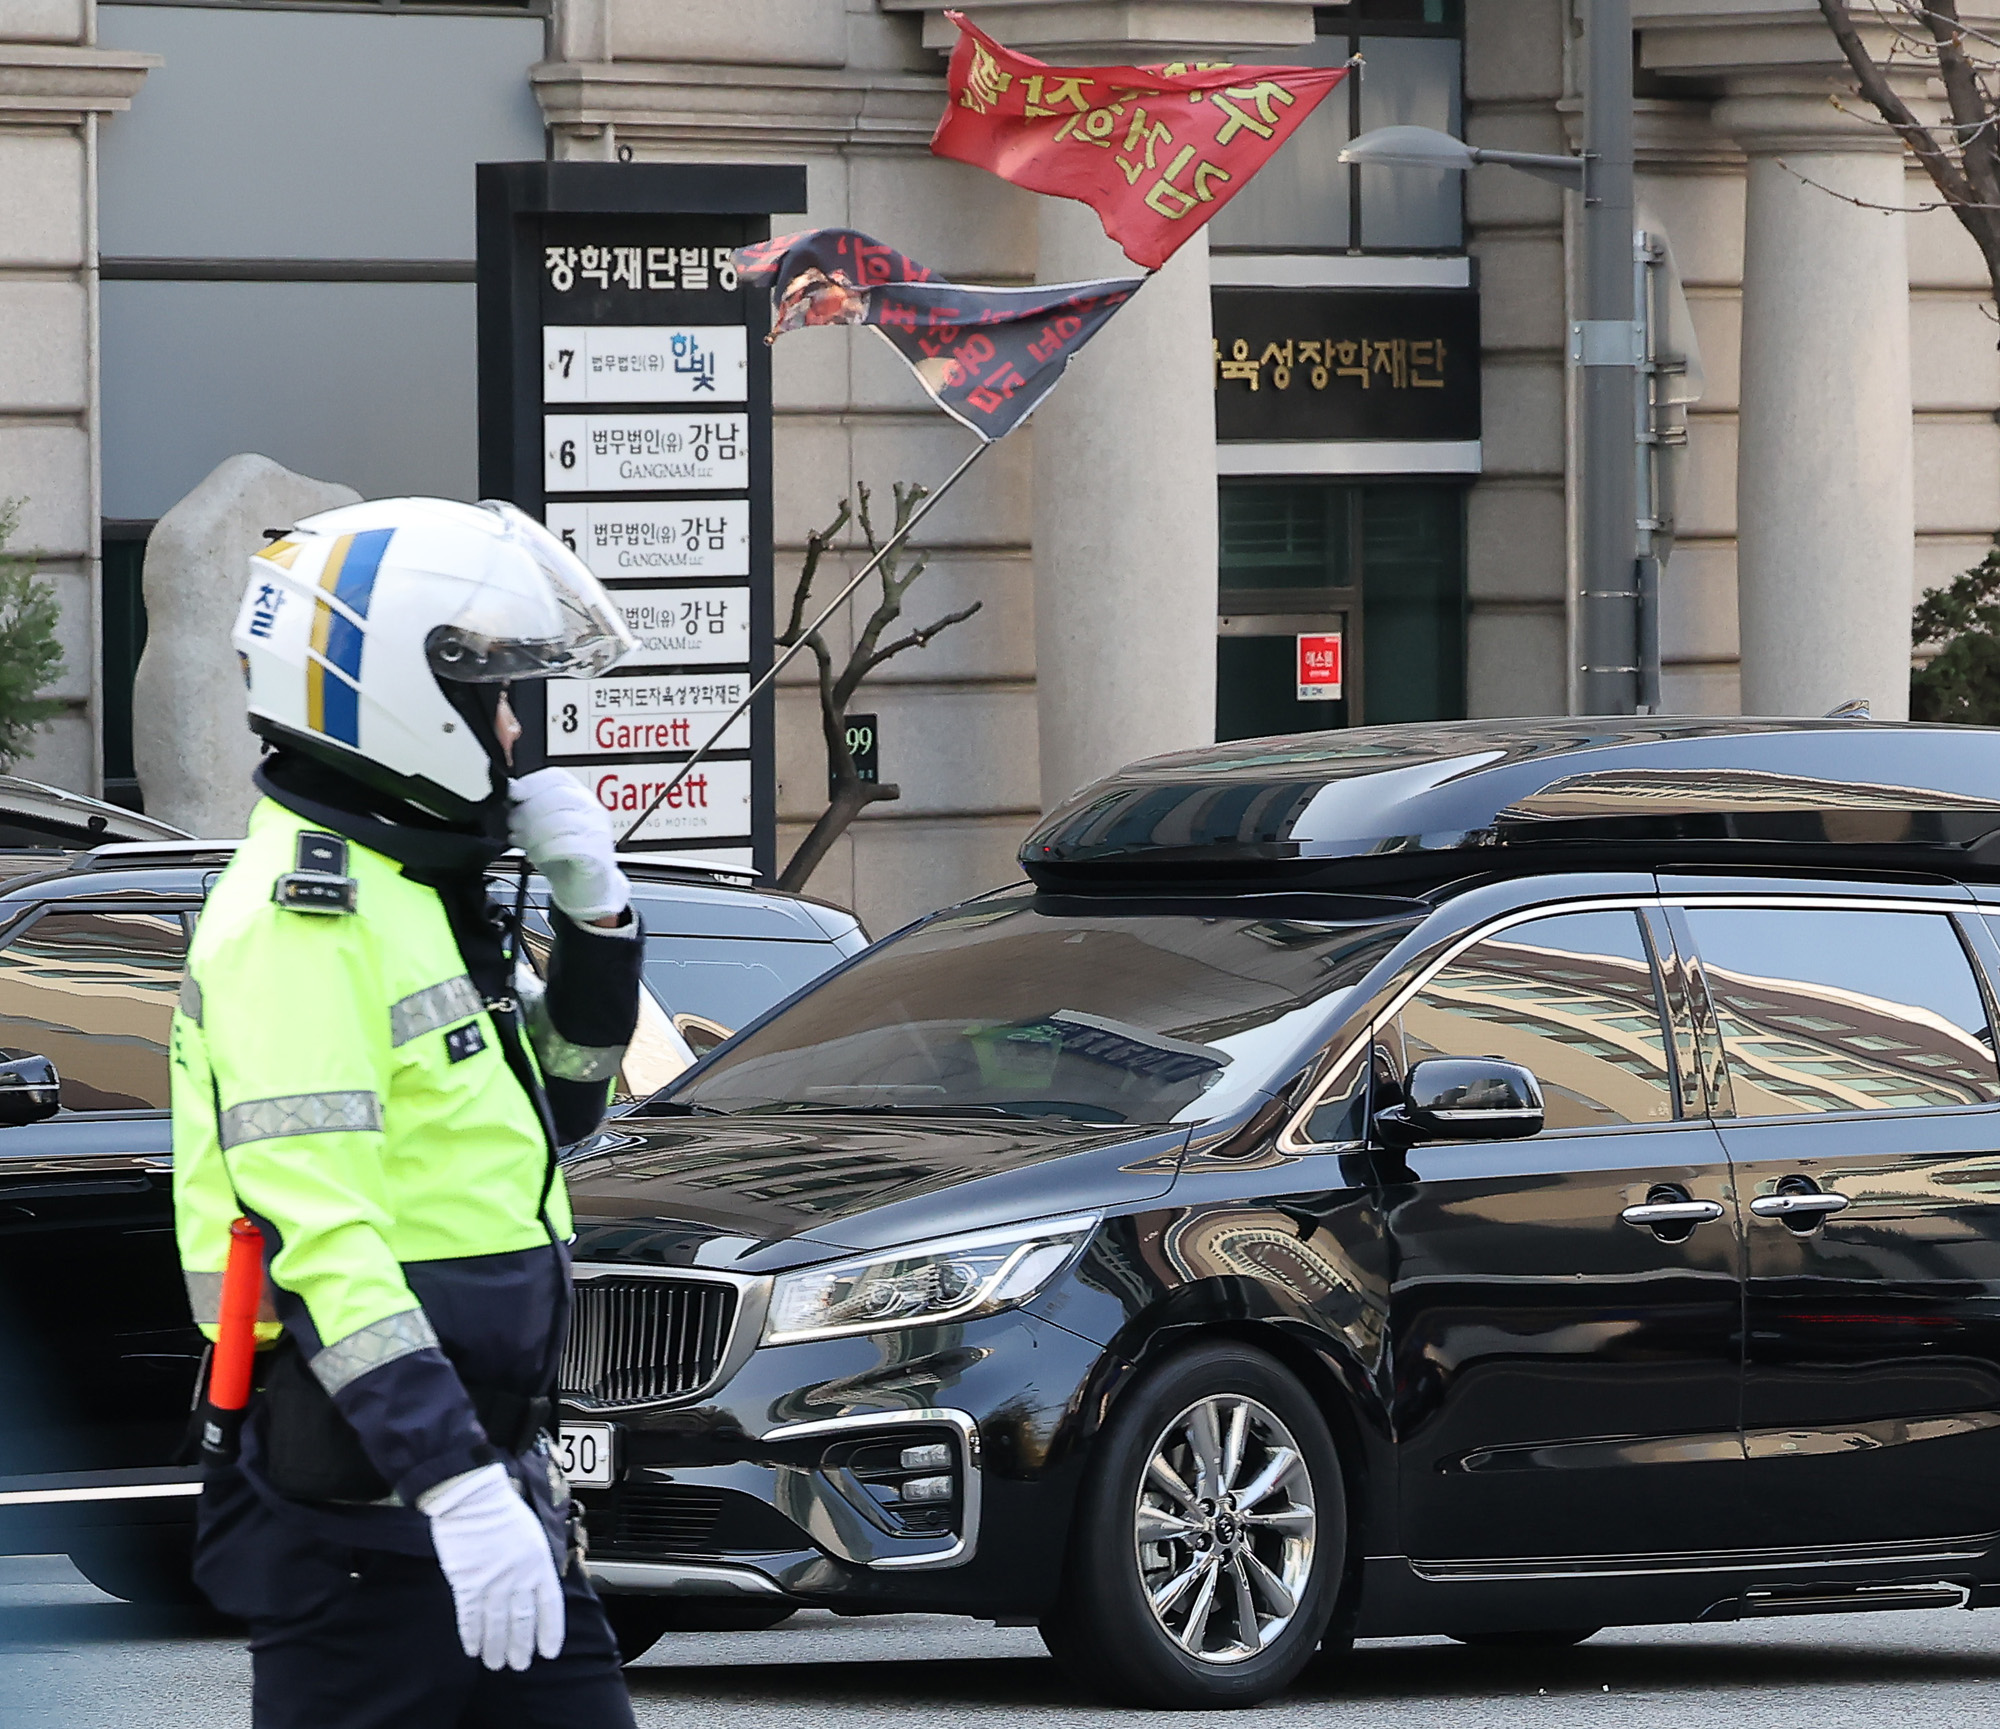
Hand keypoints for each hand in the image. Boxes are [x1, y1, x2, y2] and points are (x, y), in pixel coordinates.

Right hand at [419, 1462, 564, 1670]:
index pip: (550, 1605)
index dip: (550, 1631)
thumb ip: (536, 1564)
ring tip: (496, 1664)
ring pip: (497, 1624)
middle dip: (521, 1646)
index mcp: (539, 1563)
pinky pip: (470, 1617)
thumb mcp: (533, 1534)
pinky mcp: (466, 1583)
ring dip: (497, 1647)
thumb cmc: (502, 1509)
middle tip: (519, 1665)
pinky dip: (472, 1635)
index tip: (549, 1651)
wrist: (472, 1497)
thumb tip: (537, 1588)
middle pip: (522, 1621)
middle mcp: (518, 1576)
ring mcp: (492, 1582)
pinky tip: (473, 1649)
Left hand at [506, 769, 629, 924]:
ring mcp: (597, 831)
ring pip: (560, 820)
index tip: (514, 793)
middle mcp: (592, 810)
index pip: (558, 777)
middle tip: (513, 824)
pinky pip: (566, 845)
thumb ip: (531, 813)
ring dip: (533, 831)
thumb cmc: (565, 859)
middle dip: (529, 809)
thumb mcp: (545, 830)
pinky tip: (535, 856)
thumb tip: (510, 798)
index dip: (533, 782)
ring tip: (521, 842)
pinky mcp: (596, 854)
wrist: (588, 891)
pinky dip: (544, 849)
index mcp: (580, 797)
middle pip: (558, 796)